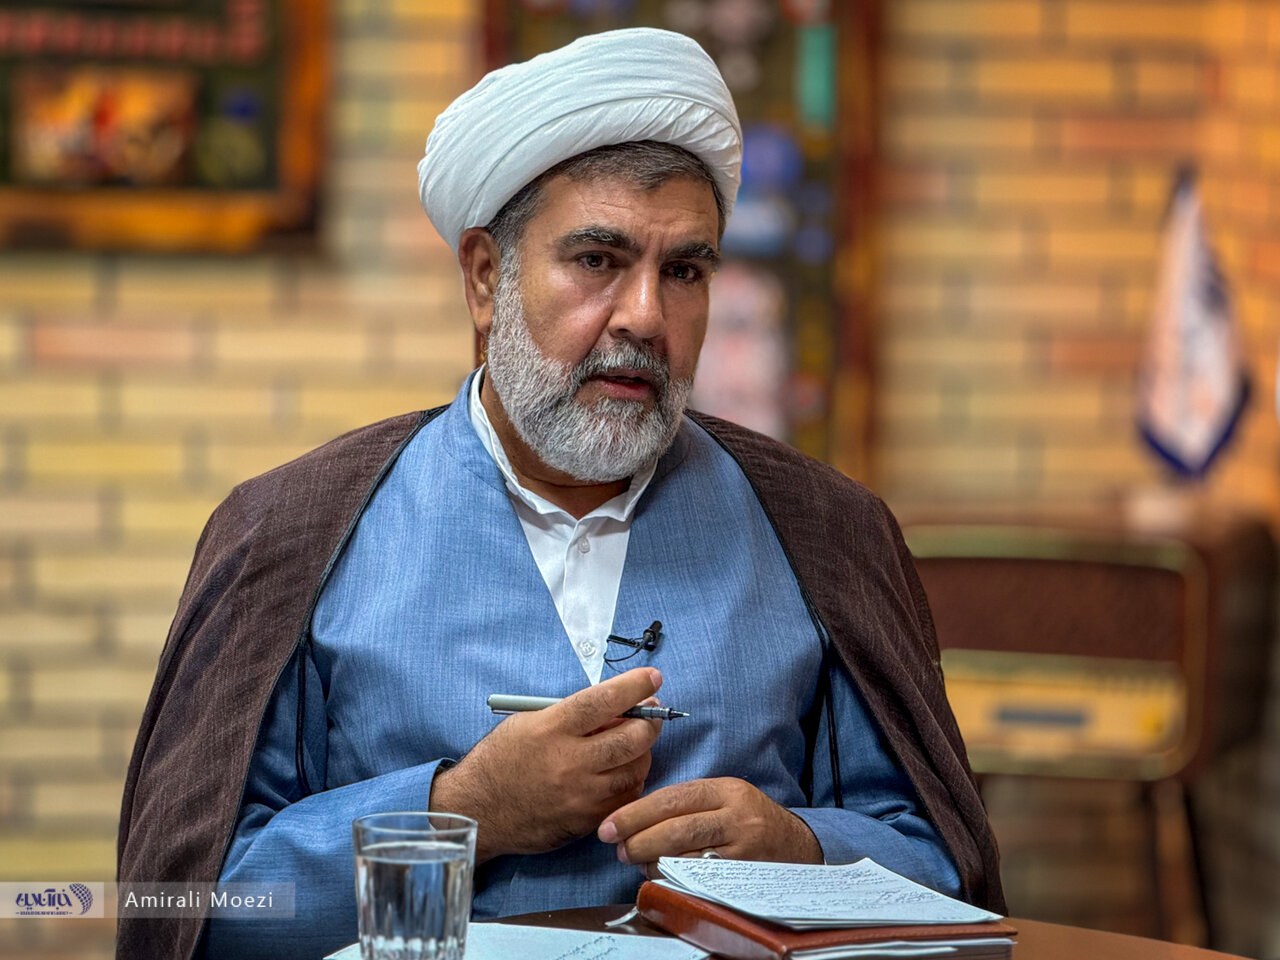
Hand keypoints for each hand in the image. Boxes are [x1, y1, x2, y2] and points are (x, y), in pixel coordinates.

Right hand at [429, 667, 663, 863]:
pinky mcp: (586, 821)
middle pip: (632, 737)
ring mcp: (580, 795)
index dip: (635, 686)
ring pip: (635, 769)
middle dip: (649, 722)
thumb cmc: (501, 759)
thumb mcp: (528, 722)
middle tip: (649, 714)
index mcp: (552, 728)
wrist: (478, 810)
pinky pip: (625, 798)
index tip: (652, 678)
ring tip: (630, 745)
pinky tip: (619, 772)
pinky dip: (629, 781)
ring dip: (641, 753)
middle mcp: (570, 761)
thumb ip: (571, 715)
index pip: (604, 700)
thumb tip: (615, 709)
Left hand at [597, 777, 822, 874]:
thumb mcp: (724, 798)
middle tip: (618, 848)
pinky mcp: (746, 874)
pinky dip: (676, 877)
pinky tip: (662, 875)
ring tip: (637, 862)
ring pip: (689, 856)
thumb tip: (635, 819)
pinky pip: (703, 878)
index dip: (636, 812)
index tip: (610, 825)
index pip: (673, 798)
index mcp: (726, 790)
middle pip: (678, 827)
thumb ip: (686, 803)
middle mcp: (737, 815)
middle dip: (639, 838)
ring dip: (654, 861)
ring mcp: (744, 847)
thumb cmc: (748, 820)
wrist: (796, 845)